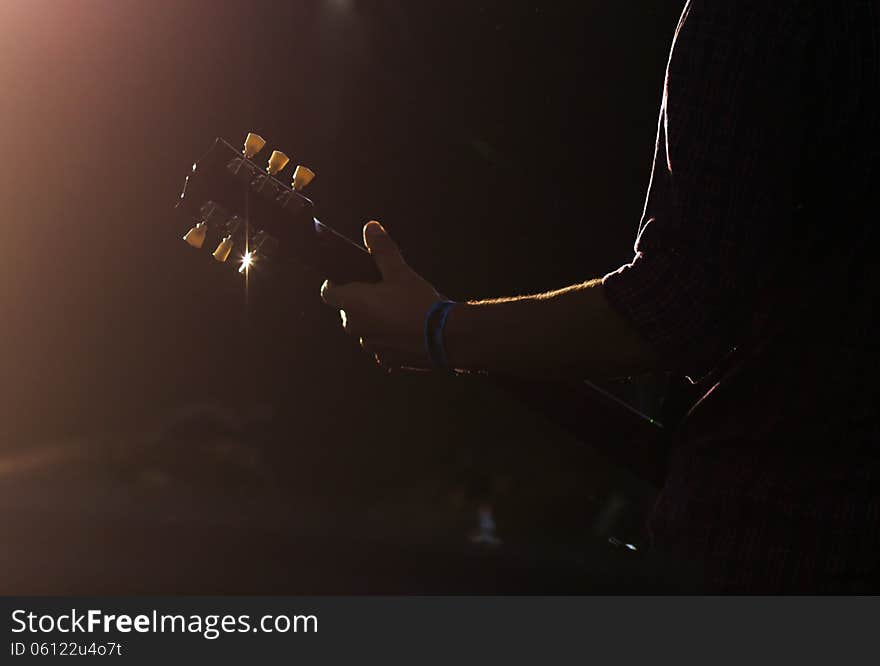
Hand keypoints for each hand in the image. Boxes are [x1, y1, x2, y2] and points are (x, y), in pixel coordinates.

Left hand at [320, 221, 443, 369]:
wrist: (445, 336)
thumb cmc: (419, 303)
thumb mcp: (400, 271)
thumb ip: (381, 249)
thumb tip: (370, 228)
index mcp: (354, 304)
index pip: (328, 293)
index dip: (333, 284)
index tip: (344, 279)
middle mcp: (357, 328)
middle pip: (348, 312)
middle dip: (360, 302)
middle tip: (381, 292)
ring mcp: (372, 347)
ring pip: (366, 330)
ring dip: (375, 322)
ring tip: (398, 312)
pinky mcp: (388, 360)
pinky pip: (382, 347)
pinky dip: (390, 339)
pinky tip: (407, 331)